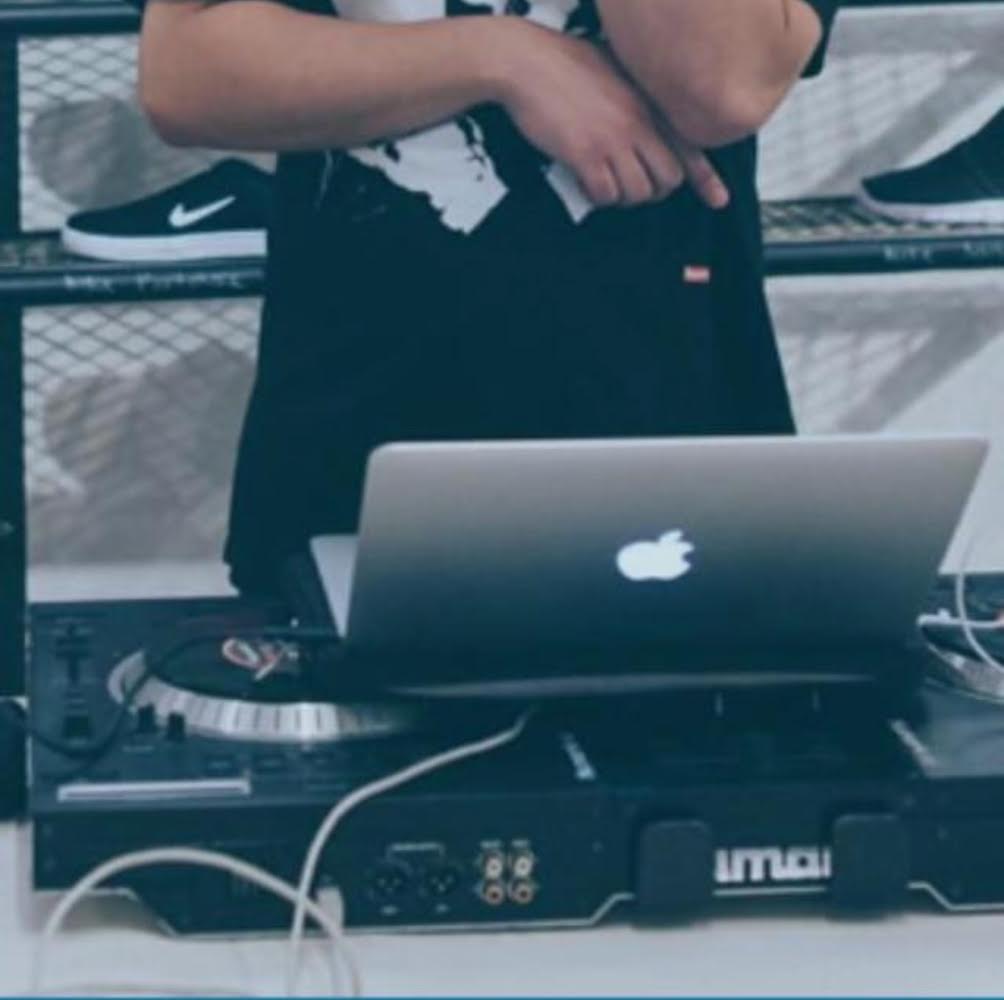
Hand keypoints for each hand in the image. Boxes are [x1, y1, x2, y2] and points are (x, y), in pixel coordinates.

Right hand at [492, 19, 727, 210]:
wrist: (525, 61)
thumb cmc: (563, 63)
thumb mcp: (615, 70)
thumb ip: (636, 99)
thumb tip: (642, 133)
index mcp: (648, 100)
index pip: (687, 144)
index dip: (705, 177)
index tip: (718, 200)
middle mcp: (639, 121)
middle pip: (668, 179)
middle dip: (652, 190)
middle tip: (630, 184)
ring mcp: (614, 138)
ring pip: (638, 193)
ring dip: (623, 196)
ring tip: (605, 182)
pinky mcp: (586, 154)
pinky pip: (606, 195)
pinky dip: (598, 196)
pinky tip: (586, 181)